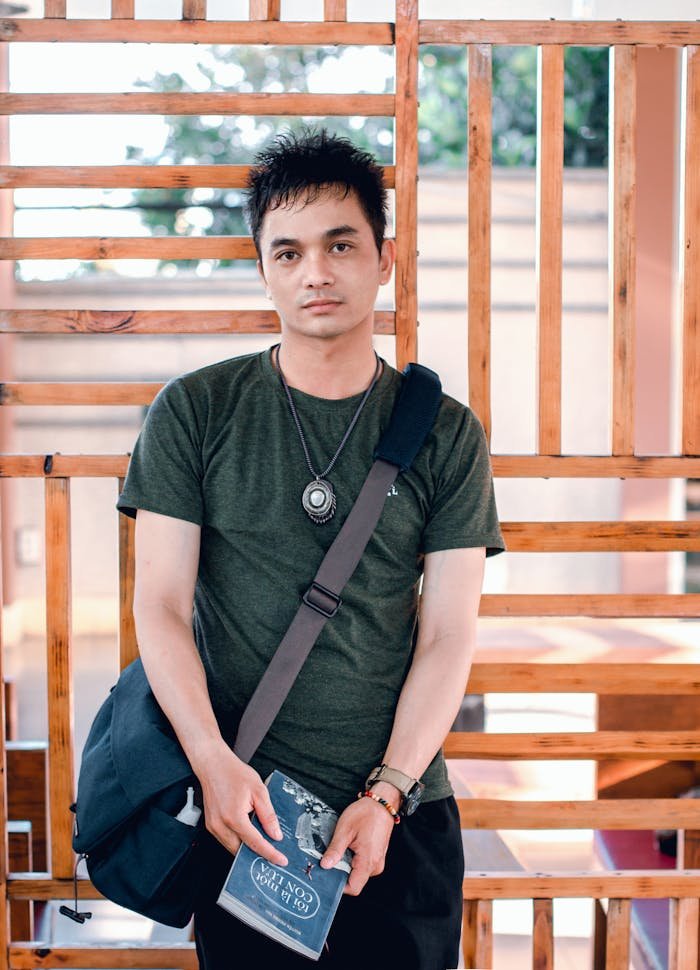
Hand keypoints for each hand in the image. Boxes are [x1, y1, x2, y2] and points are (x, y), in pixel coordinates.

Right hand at [191, 739, 287, 866]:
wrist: (213, 765)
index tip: (280, 861)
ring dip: (246, 849)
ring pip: (232, 848)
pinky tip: (248, 835)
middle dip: (257, 855)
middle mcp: (220, 825)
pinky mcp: (210, 825)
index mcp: (234, 817)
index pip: (255, 843)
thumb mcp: (259, 790)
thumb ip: (268, 815)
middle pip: (241, 851)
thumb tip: (275, 834)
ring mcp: (213, 827)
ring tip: (262, 845)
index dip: (270, 854)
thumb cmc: (234, 774)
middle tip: (274, 855)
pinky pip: (226, 841)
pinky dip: (238, 841)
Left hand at [319, 793, 395, 895]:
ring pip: (358, 872)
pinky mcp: (377, 856)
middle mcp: (375, 865)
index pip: (354, 888)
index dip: (339, 886)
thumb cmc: (366, 813)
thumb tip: (325, 866)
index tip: (327, 876)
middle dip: (340, 872)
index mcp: (368, 862)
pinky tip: (348, 846)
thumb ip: (335, 850)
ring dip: (346, 864)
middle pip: (355, 881)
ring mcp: (377, 861)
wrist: (382, 803)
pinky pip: (363, 865)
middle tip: (329, 859)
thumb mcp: (345, 829)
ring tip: (340, 848)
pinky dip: (353, 859)